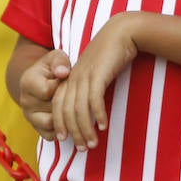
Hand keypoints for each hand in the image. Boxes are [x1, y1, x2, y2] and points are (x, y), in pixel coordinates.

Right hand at [18, 48, 71, 140]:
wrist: (42, 80)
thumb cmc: (53, 67)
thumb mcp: (55, 58)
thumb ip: (59, 61)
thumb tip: (63, 72)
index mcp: (28, 82)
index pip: (47, 90)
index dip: (62, 85)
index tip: (70, 79)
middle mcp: (25, 101)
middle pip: (50, 108)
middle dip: (67, 102)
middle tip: (79, 96)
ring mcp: (30, 116)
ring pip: (51, 124)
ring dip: (66, 117)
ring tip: (77, 107)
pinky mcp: (36, 128)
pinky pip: (51, 135)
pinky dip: (63, 130)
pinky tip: (73, 119)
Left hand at [52, 12, 137, 150]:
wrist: (122, 31)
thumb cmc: (111, 52)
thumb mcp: (96, 70)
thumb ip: (90, 85)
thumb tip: (90, 106)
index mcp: (71, 77)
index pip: (58, 106)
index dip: (60, 124)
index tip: (64, 140)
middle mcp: (74, 78)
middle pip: (66, 111)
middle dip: (73, 133)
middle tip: (83, 148)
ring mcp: (85, 76)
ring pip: (79, 109)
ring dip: (85, 129)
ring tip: (93, 143)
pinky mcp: (98, 74)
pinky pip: (94, 100)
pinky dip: (97, 115)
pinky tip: (103, 126)